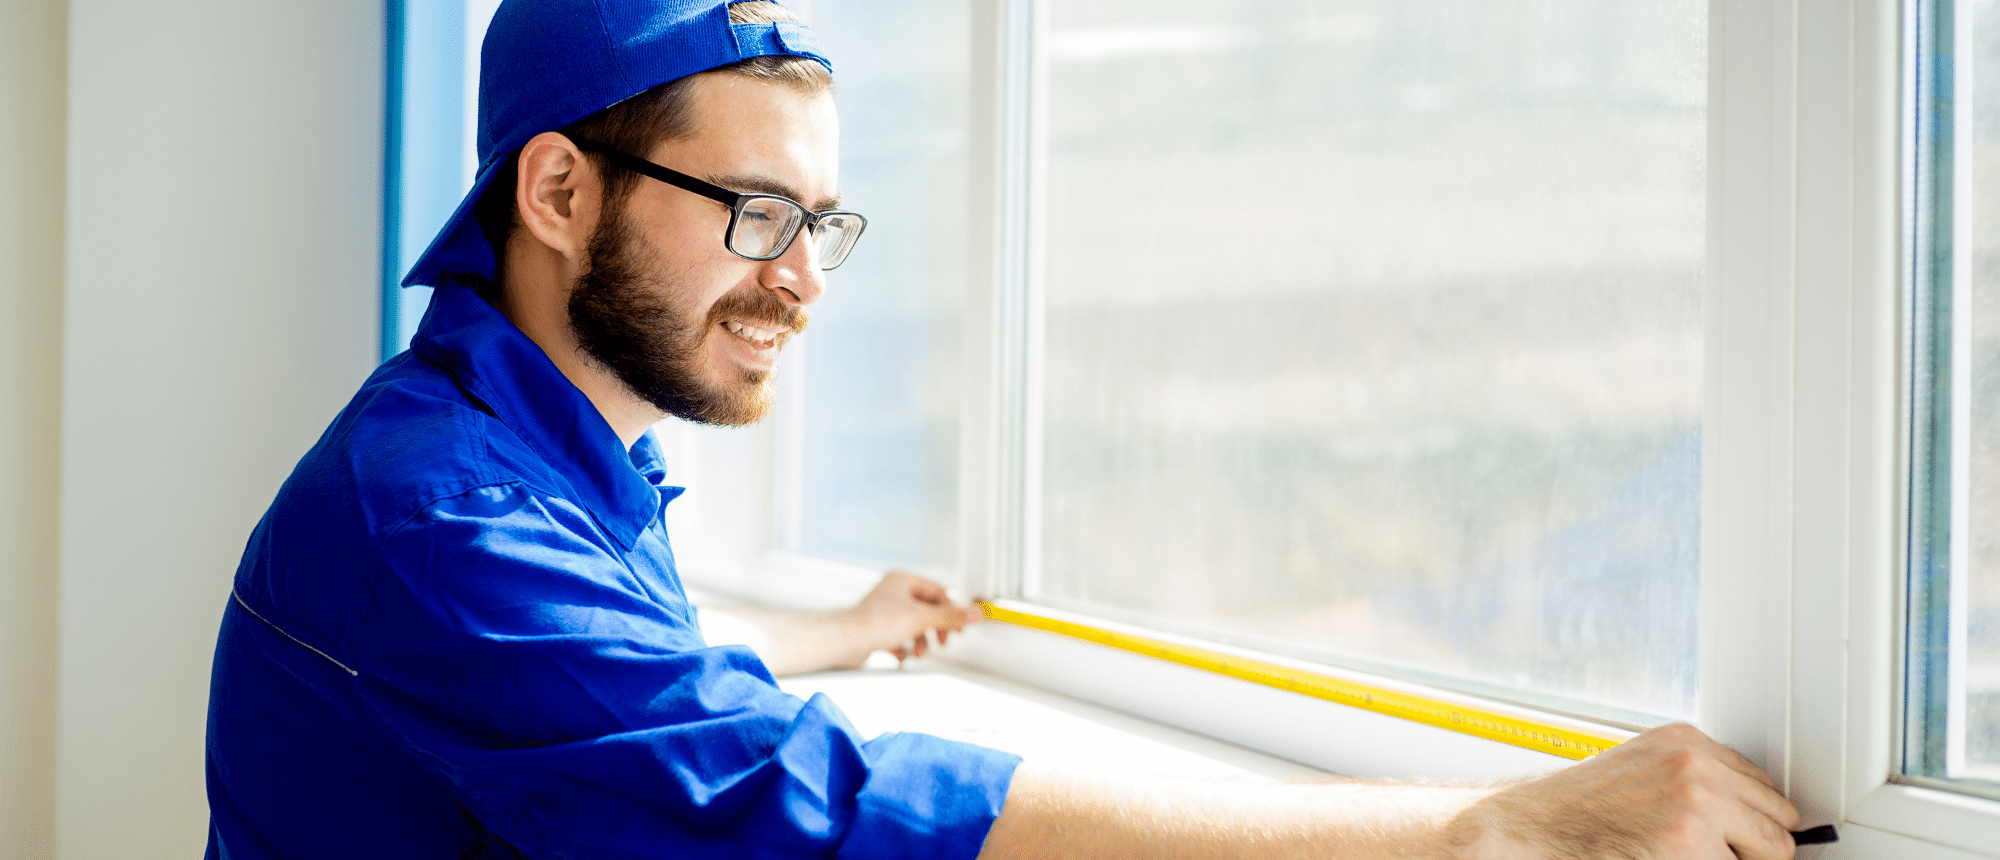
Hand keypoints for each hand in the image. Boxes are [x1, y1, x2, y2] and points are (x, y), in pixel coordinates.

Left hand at [843, 570, 981, 663]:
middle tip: (942, 641)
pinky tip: (901, 654)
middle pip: (927, 610)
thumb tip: (976, 613)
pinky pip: (900, 637)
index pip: (938, 592)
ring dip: (921, 641)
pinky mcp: (877, 629)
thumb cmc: (873, 624)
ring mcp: (885, 611)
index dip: (951, 610)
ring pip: (914, 626)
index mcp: (903, 580)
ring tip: (918, 651)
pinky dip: (904, 647)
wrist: (843, 642)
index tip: (959, 628)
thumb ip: (951, 617)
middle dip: (935, 629)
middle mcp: (893, 592)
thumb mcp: (920, 619)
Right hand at [1446, 723, 1799, 858]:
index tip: (1742, 837)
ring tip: (1686, 858)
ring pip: (1773, 852)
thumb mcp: (1642, 772)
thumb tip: (1747, 812)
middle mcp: (1697, 766)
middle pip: (1778, 819)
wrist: (1533, 826)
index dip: (1752, 820)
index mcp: (1687, 742)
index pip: (1762, 785)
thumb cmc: (1580, 808)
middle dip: (1755, 846)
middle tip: (1714, 854)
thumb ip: (1693, 780)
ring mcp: (1697, 805)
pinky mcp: (1689, 846)